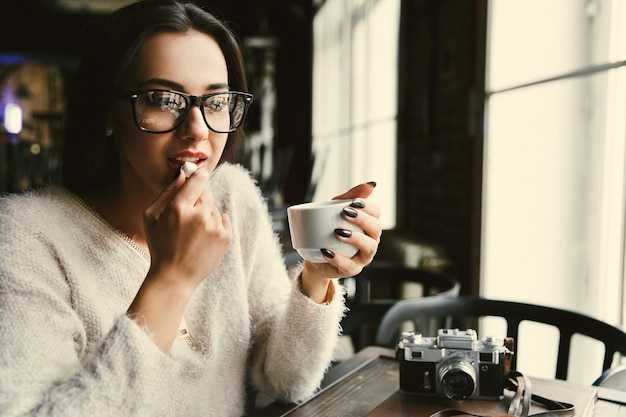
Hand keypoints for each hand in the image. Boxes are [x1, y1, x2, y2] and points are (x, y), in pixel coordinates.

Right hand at [128, 169, 231, 350]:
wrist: (175, 277)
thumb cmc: (160, 246)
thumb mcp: (151, 217)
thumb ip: (166, 192)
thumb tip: (183, 174)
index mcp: (179, 208)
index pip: (197, 179)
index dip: (198, 174)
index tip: (197, 173)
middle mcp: (200, 216)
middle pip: (206, 193)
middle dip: (198, 200)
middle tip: (187, 216)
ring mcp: (215, 227)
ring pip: (214, 208)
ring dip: (206, 215)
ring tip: (193, 233)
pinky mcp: (226, 238)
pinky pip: (224, 220)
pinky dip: (216, 225)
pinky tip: (203, 238)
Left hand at [301, 182, 381, 301]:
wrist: (314, 255)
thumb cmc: (329, 229)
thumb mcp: (335, 210)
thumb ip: (349, 196)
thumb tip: (371, 184)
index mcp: (369, 224)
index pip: (376, 213)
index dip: (368, 207)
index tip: (354, 202)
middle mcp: (371, 240)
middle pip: (376, 228)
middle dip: (363, 219)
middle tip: (346, 212)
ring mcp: (363, 256)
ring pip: (369, 248)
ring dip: (355, 238)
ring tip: (338, 232)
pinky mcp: (351, 269)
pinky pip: (349, 266)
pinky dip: (338, 258)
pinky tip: (326, 250)